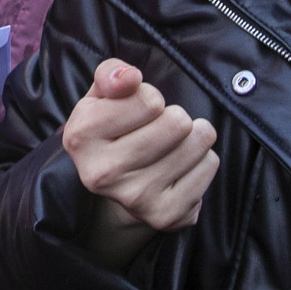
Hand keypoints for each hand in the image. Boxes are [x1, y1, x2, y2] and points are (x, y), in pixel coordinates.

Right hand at [62, 59, 217, 264]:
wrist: (117, 189)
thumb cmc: (114, 130)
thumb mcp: (102, 97)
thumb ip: (111, 74)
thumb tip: (129, 78)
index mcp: (81, 136)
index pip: (149, 100)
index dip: (149, 99)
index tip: (138, 113)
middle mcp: (102, 173)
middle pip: (177, 122)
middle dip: (174, 117)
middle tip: (159, 129)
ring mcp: (135, 198)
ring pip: (198, 142)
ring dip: (192, 137)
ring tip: (172, 146)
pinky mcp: (166, 215)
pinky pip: (209, 165)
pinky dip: (202, 160)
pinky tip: (181, 167)